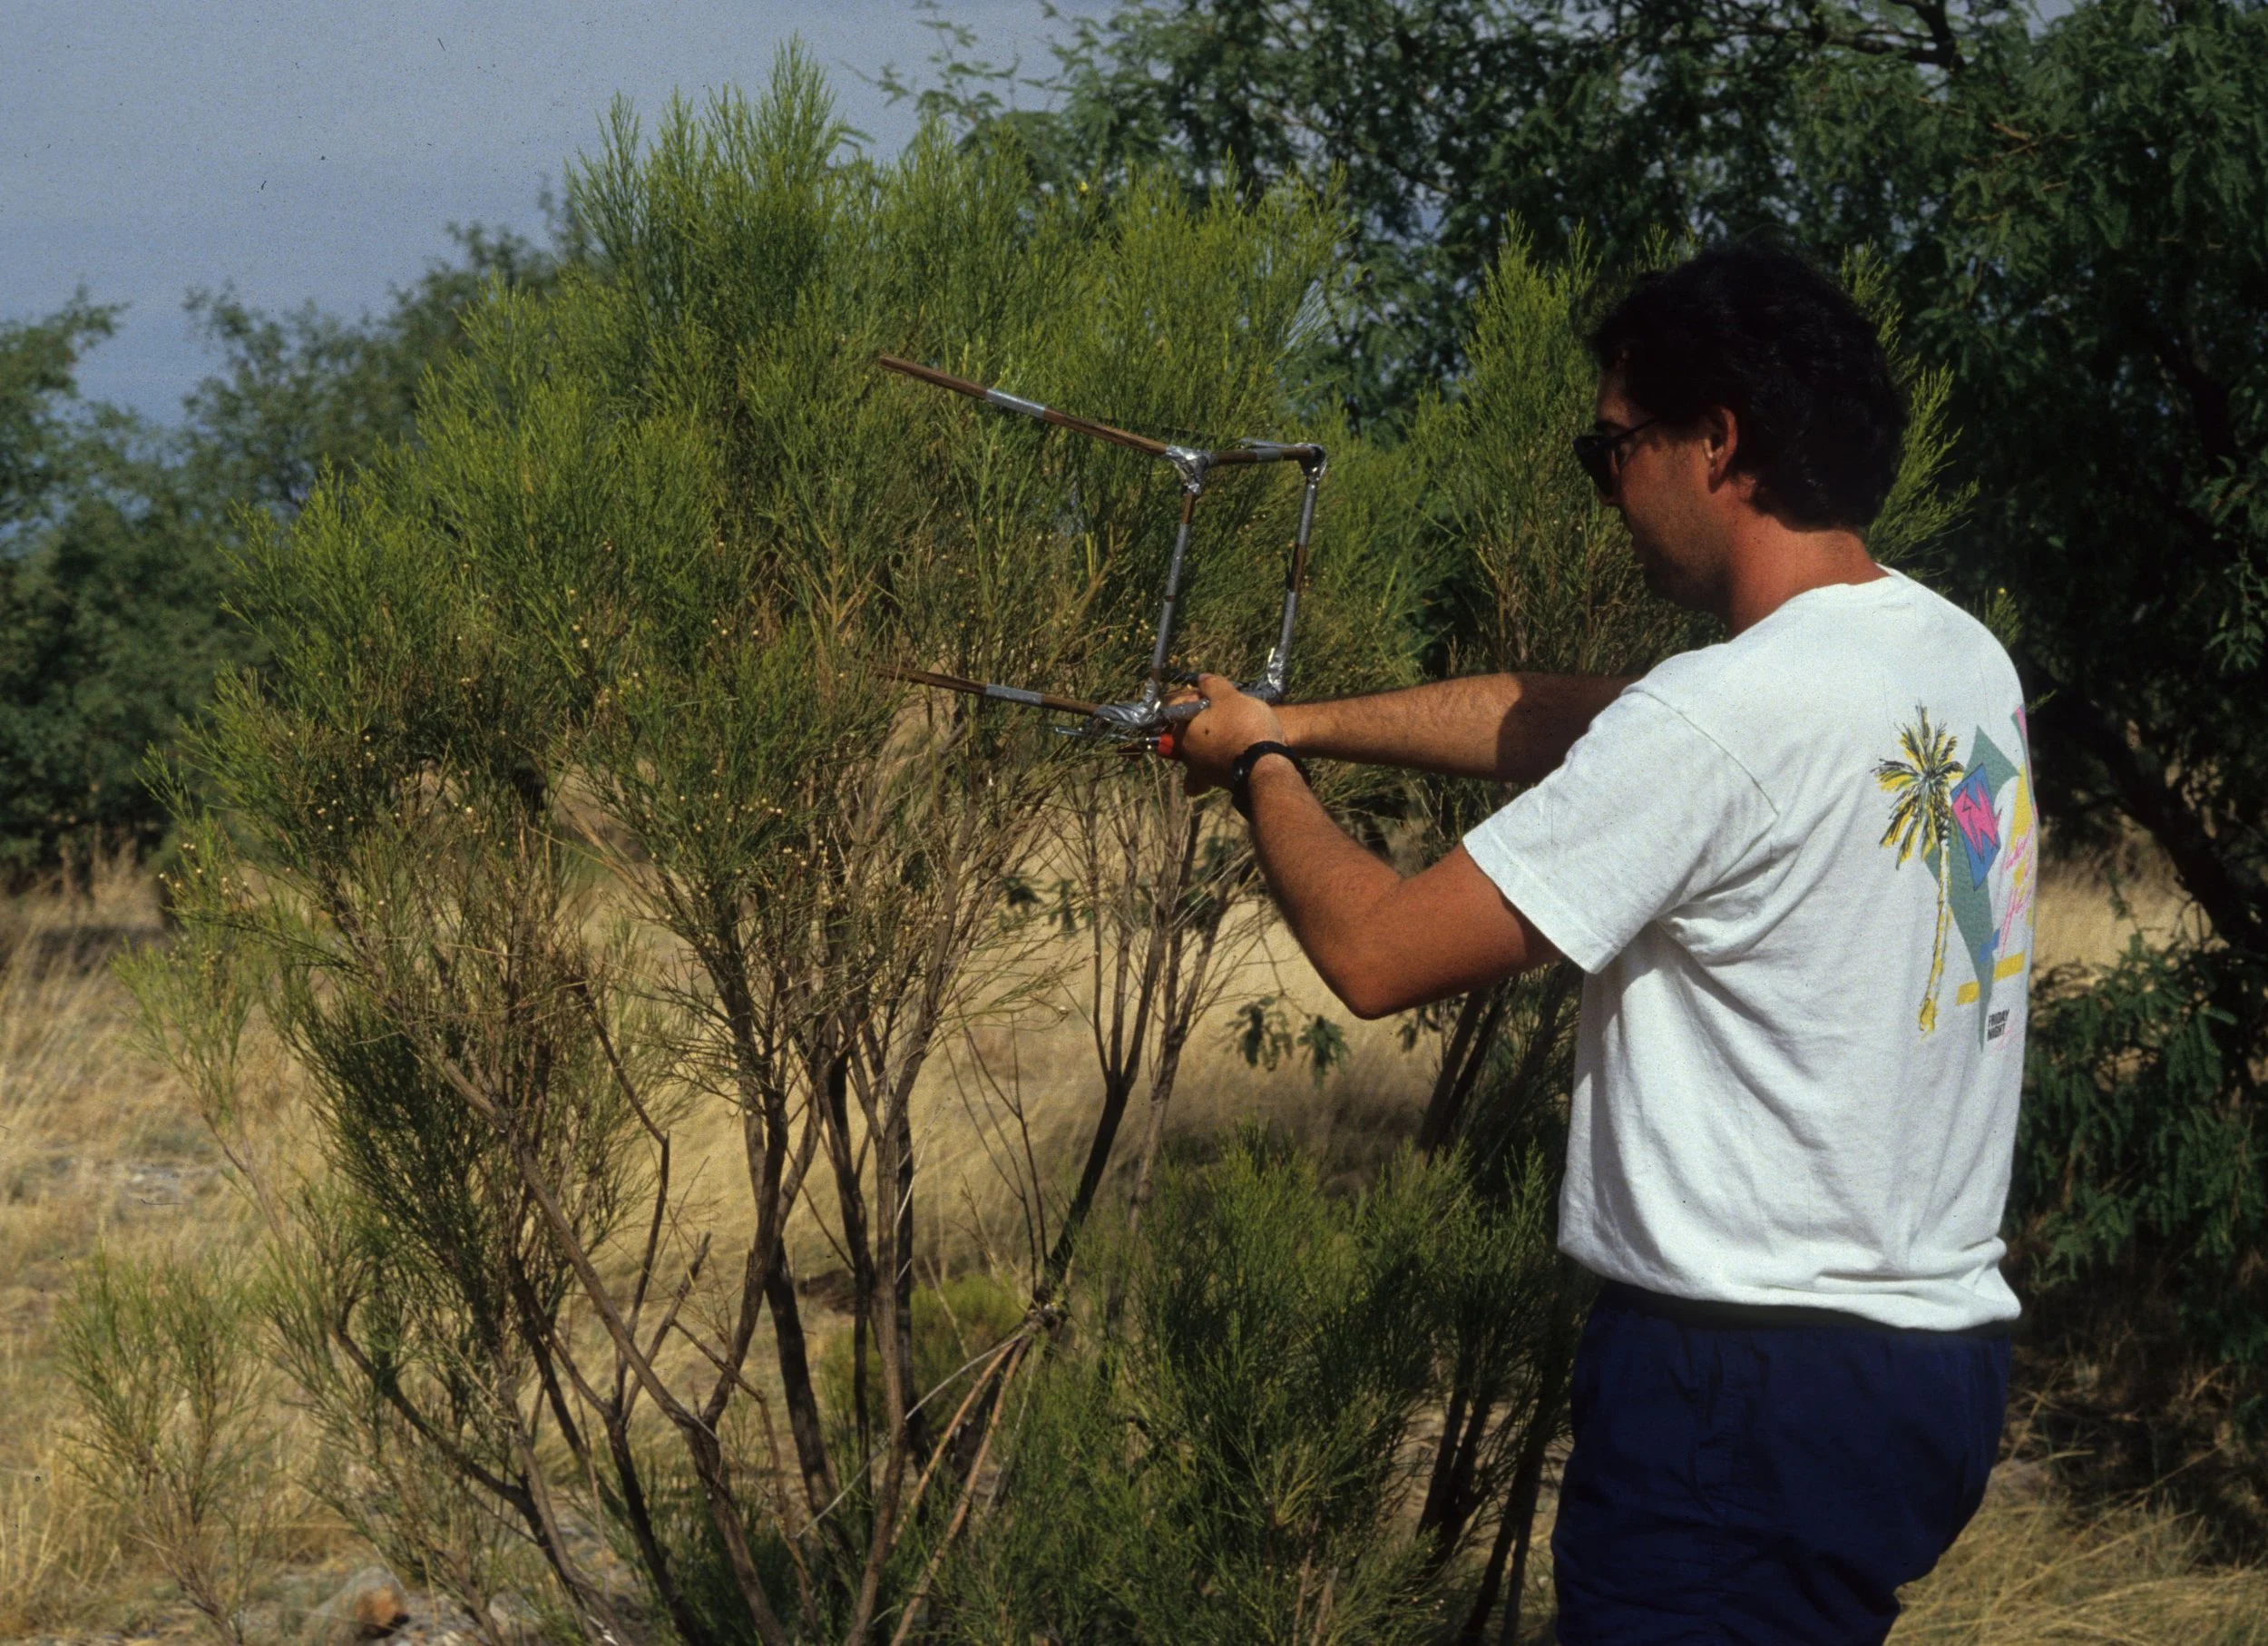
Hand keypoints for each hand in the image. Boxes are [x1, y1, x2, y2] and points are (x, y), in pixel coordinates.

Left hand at [1167, 674, 1285, 797]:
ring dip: (1212, 742)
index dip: (1196, 697)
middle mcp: (1187, 754)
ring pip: (1201, 751)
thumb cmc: (1244, 726)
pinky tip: (1233, 755)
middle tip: (1227, 712)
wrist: (1267, 765)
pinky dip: (1221, 762)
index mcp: (1183, 731)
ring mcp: (1202, 772)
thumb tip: (1201, 679)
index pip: (1179, 708)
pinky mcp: (1219, 783)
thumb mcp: (1229, 697)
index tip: (1215, 695)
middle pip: (1190, 730)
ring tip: (1236, 732)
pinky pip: (1215, 769)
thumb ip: (1212, 686)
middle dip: (1203, 721)